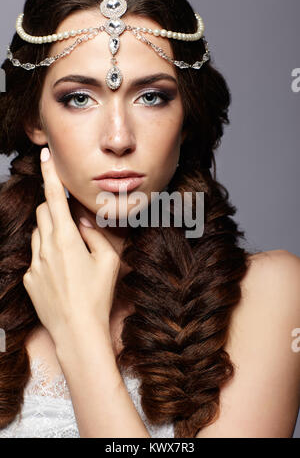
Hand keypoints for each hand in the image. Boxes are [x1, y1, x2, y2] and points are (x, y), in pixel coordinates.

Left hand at [23, 147, 120, 342]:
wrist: (77, 331)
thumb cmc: (97, 296)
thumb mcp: (107, 261)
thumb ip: (95, 234)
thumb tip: (84, 220)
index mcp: (66, 239)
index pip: (55, 197)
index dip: (49, 174)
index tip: (45, 155)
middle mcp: (45, 247)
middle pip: (43, 212)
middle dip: (55, 207)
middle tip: (72, 221)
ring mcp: (33, 264)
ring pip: (38, 234)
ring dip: (51, 232)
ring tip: (70, 253)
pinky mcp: (29, 279)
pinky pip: (35, 257)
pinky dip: (46, 255)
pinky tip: (62, 274)